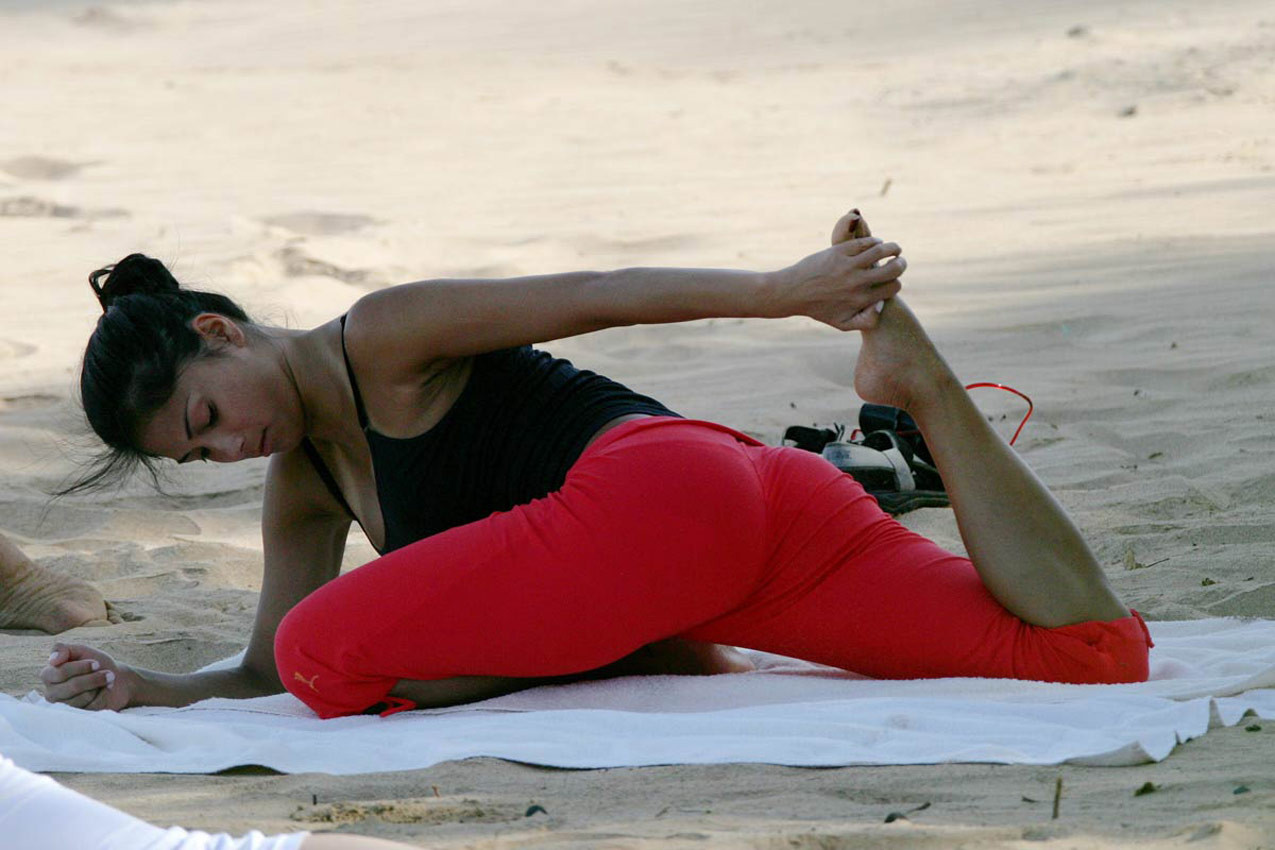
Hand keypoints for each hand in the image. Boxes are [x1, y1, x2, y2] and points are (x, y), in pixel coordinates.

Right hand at [42, 643, 133, 710]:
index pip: (61, 672)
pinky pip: (91, 707)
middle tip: (109, 674)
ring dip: (100, 686)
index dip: (82, 667)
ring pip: (82, 698)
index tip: (97, 663)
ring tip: (107, 681)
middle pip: (73, 686)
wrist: (116, 679)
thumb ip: (63, 649)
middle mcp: (51, 693)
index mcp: (48, 675)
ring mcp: (63, 706)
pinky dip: (103, 696)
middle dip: (94, 678)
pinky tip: (104, 692)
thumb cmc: (95, 664)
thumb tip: (52, 660)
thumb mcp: (81, 651)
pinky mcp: (77, 715)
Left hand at [766, 209, 903, 330]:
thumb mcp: (842, 324)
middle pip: (894, 268)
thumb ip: (866, 321)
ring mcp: (849, 266)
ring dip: (893, 248)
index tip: (891, 280)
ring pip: (882, 250)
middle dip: (901, 264)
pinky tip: (876, 243)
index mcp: (861, 300)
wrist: (793, 292)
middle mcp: (858, 283)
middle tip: (899, 261)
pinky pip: (865, 242)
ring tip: (894, 249)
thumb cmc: (819, 308)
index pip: (894, 288)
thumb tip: (882, 304)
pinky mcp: (839, 251)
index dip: (896, 283)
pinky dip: (875, 241)